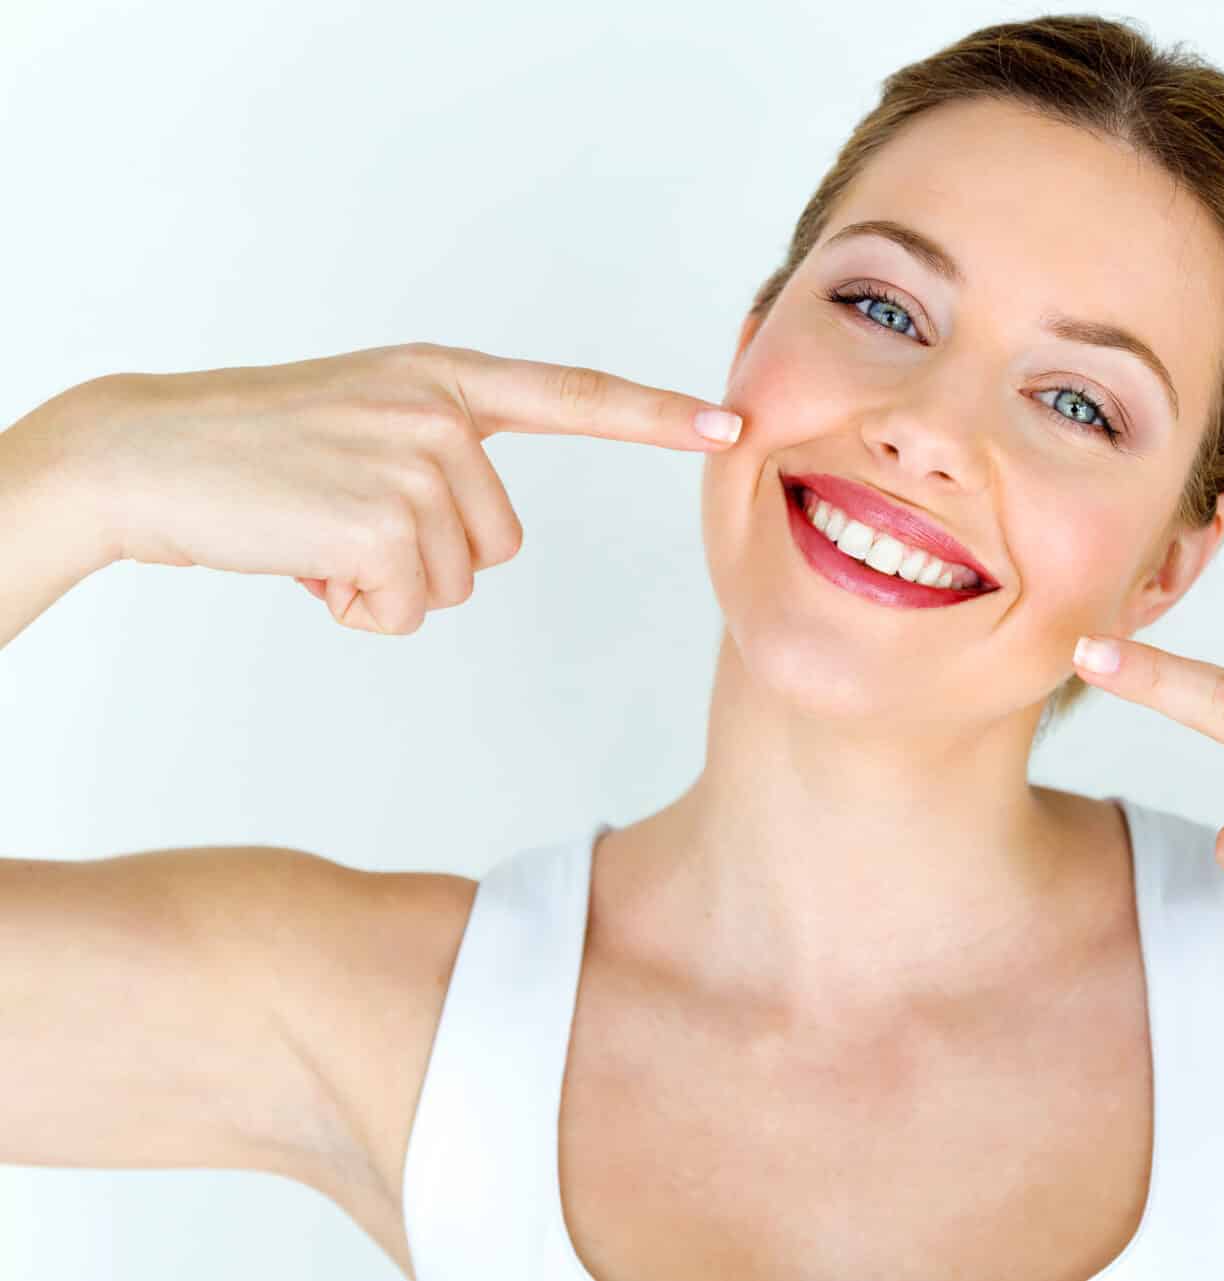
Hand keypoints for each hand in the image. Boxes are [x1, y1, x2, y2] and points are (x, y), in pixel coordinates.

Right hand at [54, 341, 743, 634]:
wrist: (145, 456)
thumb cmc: (253, 453)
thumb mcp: (363, 421)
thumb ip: (439, 452)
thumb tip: (481, 540)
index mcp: (444, 380)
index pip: (571, 395)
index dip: (653, 414)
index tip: (729, 424)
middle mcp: (442, 413)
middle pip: (501, 542)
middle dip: (425, 556)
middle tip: (340, 519)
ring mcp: (415, 462)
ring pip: (458, 581)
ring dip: (388, 584)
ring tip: (317, 532)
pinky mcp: (383, 520)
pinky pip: (410, 608)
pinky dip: (358, 608)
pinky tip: (306, 561)